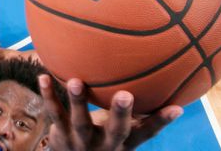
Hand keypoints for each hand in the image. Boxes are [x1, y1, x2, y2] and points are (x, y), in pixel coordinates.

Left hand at [39, 76, 182, 150]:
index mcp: (124, 142)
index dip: (161, 121)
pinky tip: (44, 76)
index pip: (147, 132)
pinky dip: (49, 95)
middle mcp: (105, 143)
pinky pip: (54, 113)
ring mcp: (81, 141)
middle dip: (120, 113)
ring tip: (76, 81)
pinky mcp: (60, 135)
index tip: (176, 107)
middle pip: (115, 130)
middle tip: (125, 95)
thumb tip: (163, 80)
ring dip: (78, 101)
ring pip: (80, 122)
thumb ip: (137, 112)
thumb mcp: (123, 133)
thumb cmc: (104, 139)